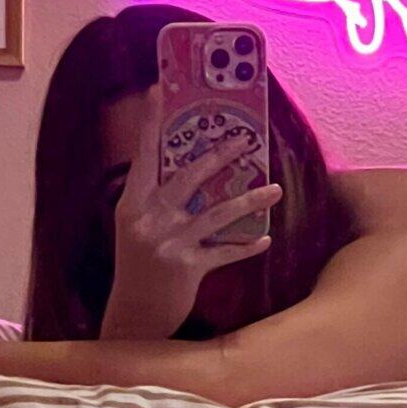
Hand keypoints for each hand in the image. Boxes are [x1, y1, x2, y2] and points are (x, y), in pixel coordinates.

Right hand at [101, 85, 282, 338]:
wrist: (132, 316)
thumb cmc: (139, 264)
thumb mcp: (139, 226)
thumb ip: (158, 198)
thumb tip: (194, 164)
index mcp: (132, 204)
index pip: (144, 155)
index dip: (152, 123)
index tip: (160, 91)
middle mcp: (147, 220)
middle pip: (189, 177)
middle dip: (220, 155)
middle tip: (247, 139)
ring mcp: (168, 244)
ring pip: (218, 213)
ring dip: (251, 200)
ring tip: (275, 189)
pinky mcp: (186, 268)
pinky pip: (225, 252)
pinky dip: (246, 246)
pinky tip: (265, 239)